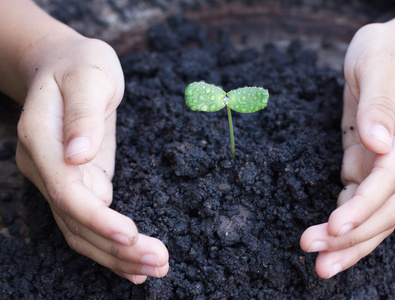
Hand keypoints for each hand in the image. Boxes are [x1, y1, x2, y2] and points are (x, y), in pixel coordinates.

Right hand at [15, 34, 168, 283]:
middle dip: (116, 248)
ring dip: (117, 255)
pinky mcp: (80, 184)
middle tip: (158, 262)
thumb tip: (78, 154)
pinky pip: (91, 223)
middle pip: (75, 221)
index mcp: (42, 140)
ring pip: (82, 231)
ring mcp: (61, 180)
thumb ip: (83, 114)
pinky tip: (134, 264)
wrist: (66, 67)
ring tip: (156, 268)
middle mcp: (46, 167)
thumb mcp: (89, 76)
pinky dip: (111, 246)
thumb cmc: (80, 65)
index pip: (65, 190)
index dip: (96, 218)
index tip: (130, 235)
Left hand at [300, 22, 394, 277]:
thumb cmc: (387, 53)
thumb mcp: (378, 63)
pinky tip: (326, 238)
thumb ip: (380, 103)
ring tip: (319, 264)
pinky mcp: (370, 165)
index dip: (365, 206)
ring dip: (349, 242)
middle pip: (386, 207)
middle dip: (353, 238)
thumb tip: (377, 145)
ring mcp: (390, 164)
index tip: (335, 226)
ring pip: (375, 213)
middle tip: (316, 258)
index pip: (391, 178)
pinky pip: (360, 200)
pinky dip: (345, 223)